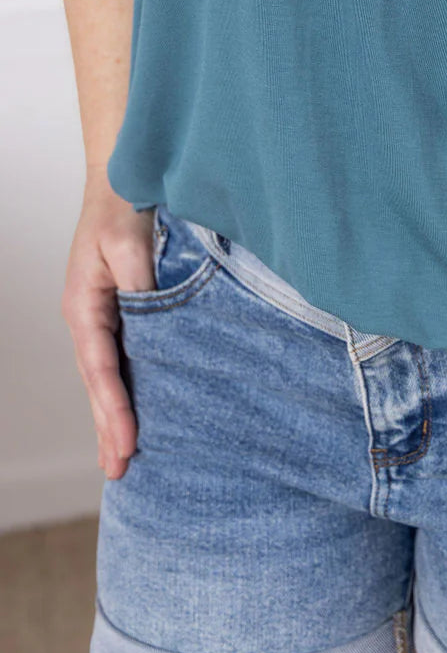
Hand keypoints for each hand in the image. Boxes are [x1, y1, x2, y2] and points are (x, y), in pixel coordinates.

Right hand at [61, 185, 156, 481]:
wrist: (123, 181)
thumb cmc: (124, 208)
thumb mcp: (129, 245)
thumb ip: (142, 287)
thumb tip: (155, 324)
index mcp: (85, 306)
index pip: (101, 368)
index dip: (115, 406)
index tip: (128, 441)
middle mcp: (88, 318)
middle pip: (98, 383)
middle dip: (109, 427)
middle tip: (120, 471)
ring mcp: (100, 317)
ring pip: (106, 377)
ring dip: (112, 417)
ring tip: (118, 460)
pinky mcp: (117, 312)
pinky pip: (119, 360)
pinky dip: (122, 390)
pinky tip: (132, 412)